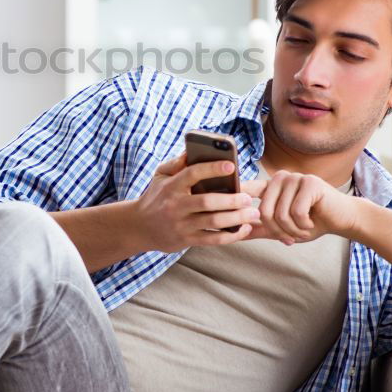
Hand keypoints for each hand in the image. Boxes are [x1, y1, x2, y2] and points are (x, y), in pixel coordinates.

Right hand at [132, 152, 260, 253]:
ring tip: (253, 212)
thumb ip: (176, 163)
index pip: (192, 174)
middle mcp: (175, 206)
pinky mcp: (186, 240)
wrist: (139, 227)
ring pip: (213, 221)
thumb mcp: (160, 176)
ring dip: (236, 217)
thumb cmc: (155, 197)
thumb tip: (194, 150)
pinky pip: (212, 239)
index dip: (212, 169)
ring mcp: (181, 224)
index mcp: (171, 186)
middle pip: (207, 202)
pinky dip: (231, 235)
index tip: (231, 165)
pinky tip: (244, 229)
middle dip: (231, 199)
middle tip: (248, 197)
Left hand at [242, 171, 358, 245]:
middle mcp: (280, 178)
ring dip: (292, 231)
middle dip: (277, 231)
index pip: (247, 190)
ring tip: (303, 230)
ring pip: (280, 214)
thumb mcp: (282, 227)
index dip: (236, 199)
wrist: (342, 219)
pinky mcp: (310, 183)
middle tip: (290, 238)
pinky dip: (304, 225)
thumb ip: (260, 228)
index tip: (225, 210)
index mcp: (271, 185)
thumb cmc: (312, 222)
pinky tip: (312, 223)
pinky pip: (296, 212)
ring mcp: (295, 177)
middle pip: (264, 211)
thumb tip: (235, 234)